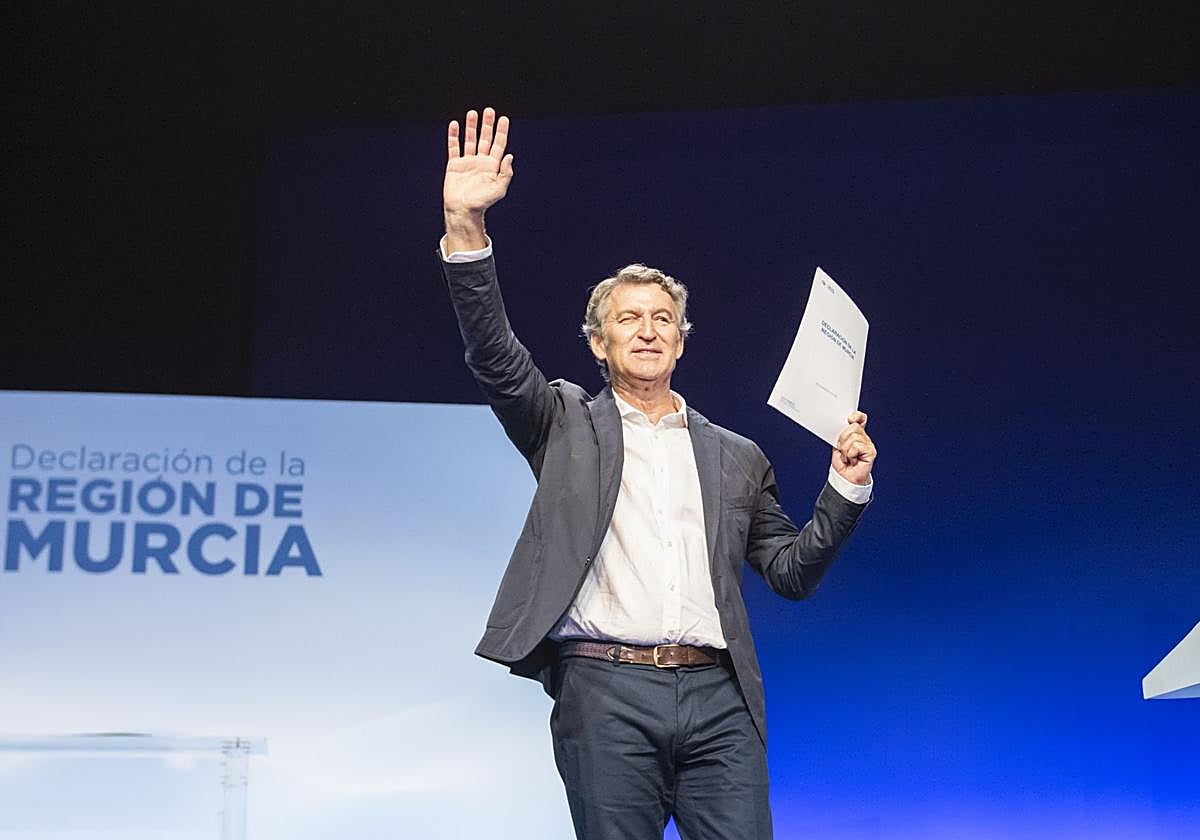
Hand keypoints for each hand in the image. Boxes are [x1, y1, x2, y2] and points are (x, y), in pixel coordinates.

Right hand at [443, 107, 513, 249]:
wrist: (463, 211)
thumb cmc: (482, 203)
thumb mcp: (499, 190)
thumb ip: (505, 173)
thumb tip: (509, 156)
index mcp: (492, 166)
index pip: (499, 145)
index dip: (501, 131)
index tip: (504, 118)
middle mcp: (480, 162)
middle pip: (485, 139)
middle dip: (487, 125)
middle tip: (489, 111)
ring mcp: (467, 162)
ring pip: (470, 140)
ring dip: (471, 127)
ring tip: (472, 113)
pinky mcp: (454, 165)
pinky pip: (454, 148)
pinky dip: (454, 136)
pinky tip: (455, 125)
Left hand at [832, 411, 875, 485]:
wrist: (845, 478)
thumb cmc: (842, 463)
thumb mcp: (838, 445)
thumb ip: (842, 434)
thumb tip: (847, 423)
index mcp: (856, 433)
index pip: (860, 418)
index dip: (856, 416)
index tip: (849, 419)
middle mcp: (864, 437)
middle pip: (853, 427)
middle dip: (842, 439)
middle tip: (843, 450)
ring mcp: (868, 444)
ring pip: (853, 437)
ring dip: (845, 449)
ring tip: (847, 457)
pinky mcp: (871, 451)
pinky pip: (856, 446)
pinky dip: (850, 454)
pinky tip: (852, 460)